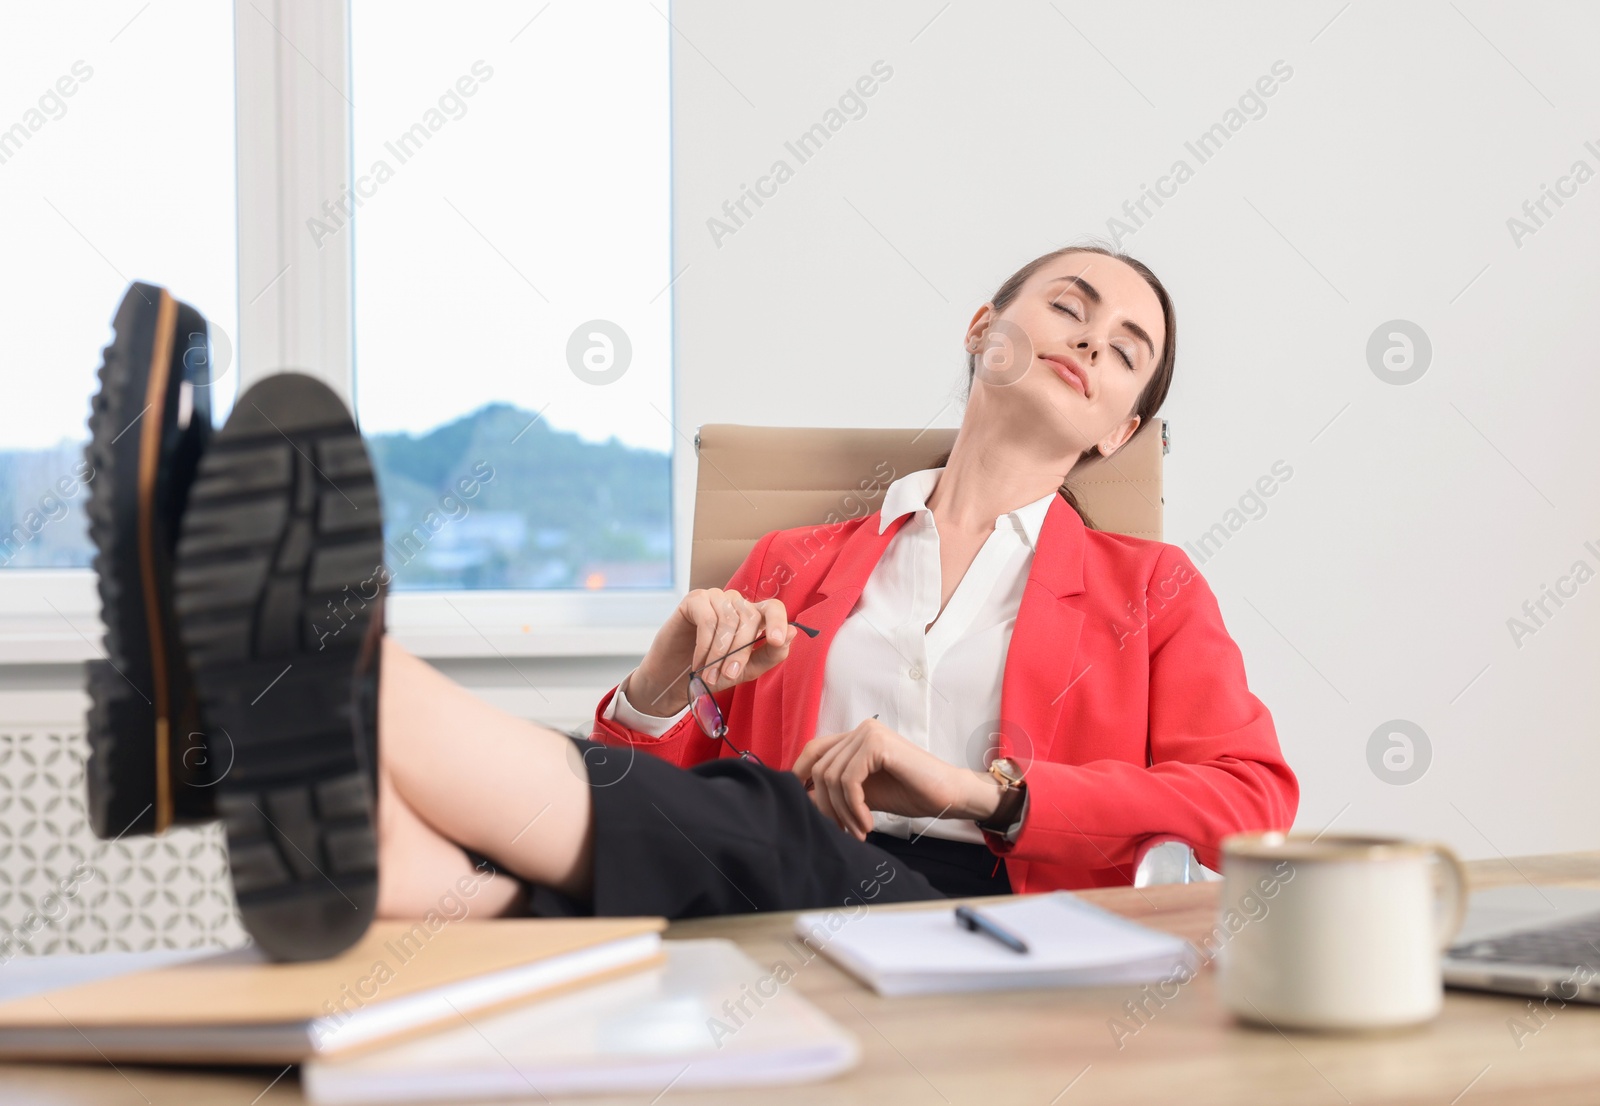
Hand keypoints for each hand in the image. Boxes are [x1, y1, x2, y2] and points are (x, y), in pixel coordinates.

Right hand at [624, 588, 793, 716]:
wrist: (676, 679)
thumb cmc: (713, 672)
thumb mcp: (747, 670)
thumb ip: (770, 654)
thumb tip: (793, 632)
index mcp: (754, 617)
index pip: (773, 608)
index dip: (777, 621)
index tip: (775, 640)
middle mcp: (737, 603)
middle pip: (749, 619)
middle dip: (739, 652)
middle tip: (728, 676)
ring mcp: (716, 598)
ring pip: (728, 620)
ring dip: (719, 653)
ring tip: (709, 675)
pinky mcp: (695, 599)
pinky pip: (707, 619)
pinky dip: (704, 644)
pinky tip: (698, 661)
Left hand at [791, 719, 1003, 840]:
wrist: (948, 795)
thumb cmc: (910, 793)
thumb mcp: (863, 794)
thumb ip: (836, 792)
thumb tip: (801, 800)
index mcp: (856, 737)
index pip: (814, 751)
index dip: (800, 777)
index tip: (804, 809)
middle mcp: (860, 730)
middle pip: (819, 767)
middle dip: (826, 805)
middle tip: (841, 832)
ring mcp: (869, 733)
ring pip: (832, 776)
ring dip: (842, 811)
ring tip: (858, 832)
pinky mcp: (877, 744)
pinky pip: (849, 780)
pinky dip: (854, 807)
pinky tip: (868, 824)